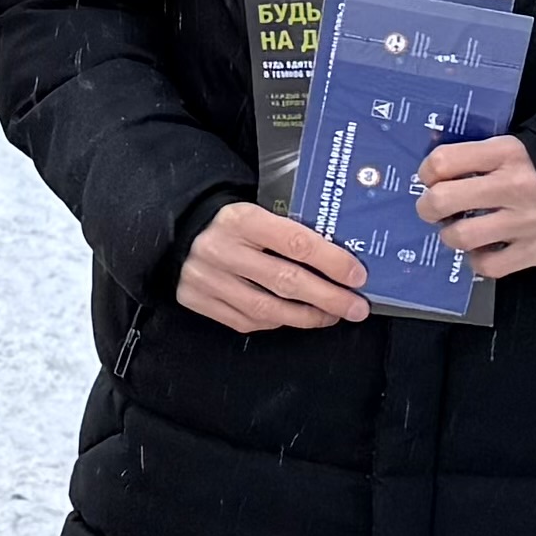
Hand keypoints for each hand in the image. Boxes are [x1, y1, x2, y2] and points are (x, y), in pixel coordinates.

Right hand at [176, 200, 370, 332]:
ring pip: (267, 309)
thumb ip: (291, 232)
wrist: (178, 229)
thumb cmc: (233, 224)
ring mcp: (206, 278)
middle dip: (329, 298)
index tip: (357, 276)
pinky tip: (294, 317)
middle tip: (356, 307)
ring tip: (332, 316)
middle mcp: (221, 249)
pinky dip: (277, 322)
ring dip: (307, 317)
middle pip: (286, 281)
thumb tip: (341, 264)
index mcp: (242, 219)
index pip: (296, 243)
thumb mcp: (259, 213)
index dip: (332, 262)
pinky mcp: (196, 300)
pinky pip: (247, 321)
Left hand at [416, 134, 535, 279]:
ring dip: (451, 236)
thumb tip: (430, 171)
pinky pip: (488, 265)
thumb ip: (475, 156)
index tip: (432, 179)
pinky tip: (484, 248)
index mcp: (506, 153)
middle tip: (434, 209)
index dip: (427, 172)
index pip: (443, 161)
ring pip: (461, 236)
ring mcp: (525, 221)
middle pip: (442, 200)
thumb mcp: (511, 148)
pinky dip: (479, 260)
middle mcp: (514, 186)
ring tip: (461, 229)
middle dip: (428, 207)